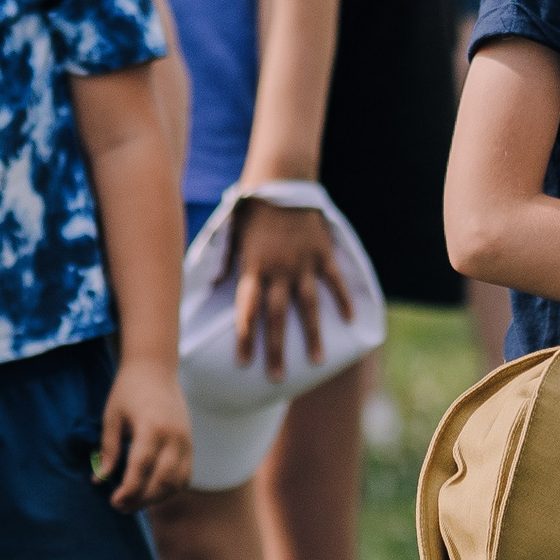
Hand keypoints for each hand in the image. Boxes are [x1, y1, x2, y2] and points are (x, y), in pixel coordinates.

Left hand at [98, 358, 192, 509]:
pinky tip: (153, 491)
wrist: (155, 370)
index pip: (142, 468)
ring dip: (157, 497)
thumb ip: (108, 449)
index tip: (114, 501)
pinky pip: (185, 476)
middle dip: (142, 499)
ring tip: (136, 502)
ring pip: (177, 482)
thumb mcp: (111, 417)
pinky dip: (170, 489)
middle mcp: (174, 438)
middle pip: (163, 481)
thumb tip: (100, 478)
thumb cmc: (128, 391)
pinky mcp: (191, 446)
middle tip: (121, 507)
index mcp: (152, 428)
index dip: (129, 490)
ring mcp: (186, 443)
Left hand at [228, 200, 354, 382]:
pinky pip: (333, 282)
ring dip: (311, 336)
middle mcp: (278, 269)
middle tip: (276, 378)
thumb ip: (225, 264)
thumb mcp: (231, 236)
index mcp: (252, 266)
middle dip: (275, 349)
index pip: (247, 310)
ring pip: (308, 307)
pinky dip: (341, 301)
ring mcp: (303, 263)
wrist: (281, 181)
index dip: (244, 338)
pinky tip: (348, 322)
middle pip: (276, 317)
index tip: (243, 363)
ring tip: (315, 361)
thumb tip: (211, 289)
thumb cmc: (252, 209)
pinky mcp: (323, 254)